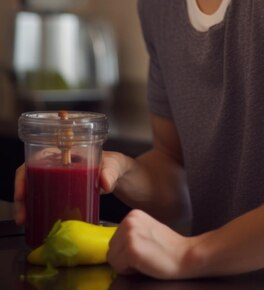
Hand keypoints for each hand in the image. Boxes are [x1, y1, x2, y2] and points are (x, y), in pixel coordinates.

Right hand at [13, 151, 127, 225]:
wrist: (130, 179)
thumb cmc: (120, 166)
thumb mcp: (117, 165)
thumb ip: (111, 171)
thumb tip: (104, 182)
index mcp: (69, 151)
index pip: (39, 157)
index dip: (26, 173)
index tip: (23, 191)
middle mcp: (62, 164)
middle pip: (33, 175)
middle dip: (23, 194)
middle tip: (22, 214)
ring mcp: (63, 180)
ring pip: (37, 189)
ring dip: (27, 204)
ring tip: (25, 220)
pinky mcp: (67, 195)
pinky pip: (47, 201)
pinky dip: (38, 210)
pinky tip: (35, 222)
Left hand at [107, 209, 193, 278]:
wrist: (184, 255)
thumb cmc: (168, 248)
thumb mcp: (147, 230)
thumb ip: (131, 233)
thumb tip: (116, 247)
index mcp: (133, 215)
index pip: (115, 239)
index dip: (127, 250)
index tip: (144, 249)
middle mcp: (129, 221)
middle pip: (111, 248)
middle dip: (124, 257)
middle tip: (144, 256)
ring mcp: (130, 234)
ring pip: (112, 258)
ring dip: (125, 265)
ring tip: (144, 260)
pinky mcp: (131, 249)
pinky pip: (117, 266)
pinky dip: (128, 271)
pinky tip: (144, 264)